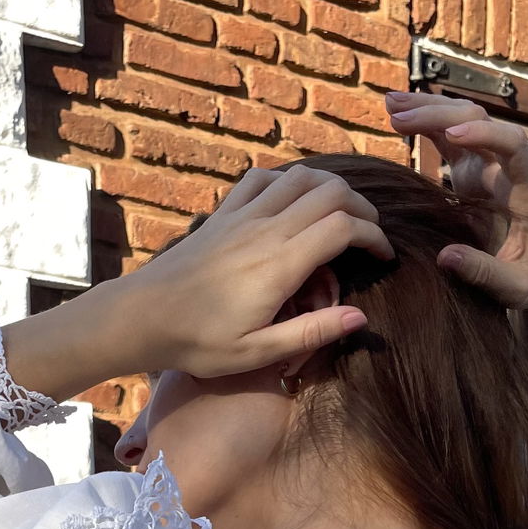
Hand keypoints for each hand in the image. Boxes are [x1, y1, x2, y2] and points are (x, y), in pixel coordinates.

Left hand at [125, 165, 395, 379]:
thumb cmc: (199, 342)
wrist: (144, 316)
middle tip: (370, 233)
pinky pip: (264, 177)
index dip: (373, 235)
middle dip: (361, 207)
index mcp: (280, 264)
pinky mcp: (224, 213)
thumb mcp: (258, 352)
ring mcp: (243, 215)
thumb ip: (311, 332)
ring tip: (342, 213)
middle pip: (331, 191)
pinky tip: (293, 201)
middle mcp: (265, 229)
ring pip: (301, 176)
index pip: (343, 227)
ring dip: (330, 188)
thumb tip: (360, 318)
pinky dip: (289, 179)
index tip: (383, 256)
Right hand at [383, 92, 527, 314]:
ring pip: (461, 121)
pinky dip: (425, 124)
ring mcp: (487, 168)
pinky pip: (448, 138)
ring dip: (428, 110)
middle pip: (480, 122)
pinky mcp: (470, 173)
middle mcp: (507, 170)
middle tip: (399, 118)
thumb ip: (485, 273)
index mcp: (527, 193)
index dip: (486, 136)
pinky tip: (399, 116)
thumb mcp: (514, 288)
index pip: (515, 146)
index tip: (453, 138)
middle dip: (442, 114)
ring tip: (390, 105)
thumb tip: (445, 257)